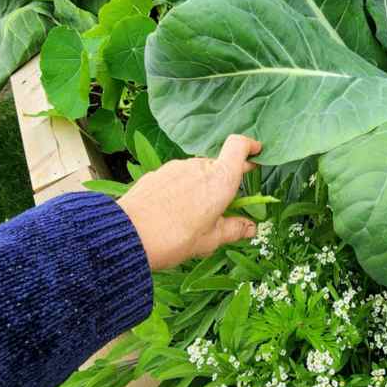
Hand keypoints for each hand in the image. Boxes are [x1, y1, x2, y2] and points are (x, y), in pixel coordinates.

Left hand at [119, 135, 261, 270]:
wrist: (129, 236)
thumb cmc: (175, 238)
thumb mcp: (211, 240)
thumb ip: (234, 229)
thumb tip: (251, 228)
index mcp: (220, 179)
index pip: (239, 145)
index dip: (250, 146)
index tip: (257, 153)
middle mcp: (200, 166)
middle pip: (219, 165)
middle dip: (225, 180)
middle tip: (225, 204)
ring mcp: (176, 167)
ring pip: (197, 172)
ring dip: (202, 186)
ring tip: (194, 214)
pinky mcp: (158, 173)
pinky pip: (178, 177)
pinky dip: (183, 189)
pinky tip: (174, 210)